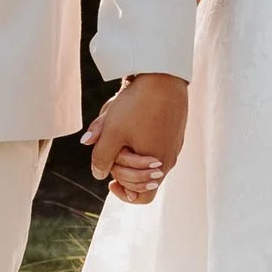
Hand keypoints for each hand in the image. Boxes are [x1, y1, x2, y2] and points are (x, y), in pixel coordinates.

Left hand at [82, 71, 188, 204]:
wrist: (164, 75)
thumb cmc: (137, 105)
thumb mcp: (112, 132)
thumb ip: (101, 157)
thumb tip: (97, 174)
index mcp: (156, 166)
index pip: (141, 196)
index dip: (123, 193)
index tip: (110, 183)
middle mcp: (168, 159)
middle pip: (144, 181)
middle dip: (124, 172)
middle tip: (112, 156)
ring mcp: (174, 145)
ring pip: (148, 161)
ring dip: (130, 154)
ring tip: (117, 135)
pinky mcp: (175, 131)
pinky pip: (156, 145)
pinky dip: (140, 142)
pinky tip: (130, 124)